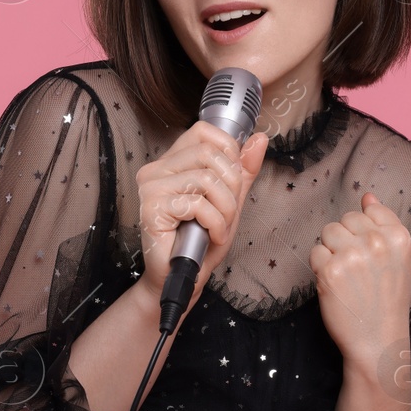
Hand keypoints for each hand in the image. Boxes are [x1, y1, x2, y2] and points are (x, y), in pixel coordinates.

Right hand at [135, 121, 268, 311]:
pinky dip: (215, 223)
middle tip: (228, 212)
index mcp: (171, 161)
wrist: (183, 278)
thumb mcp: (230, 200)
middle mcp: (156, 169)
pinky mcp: (151, 209)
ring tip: (220, 228)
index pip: (204, 132)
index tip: (231, 182)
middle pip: (208, 152)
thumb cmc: (202, 241)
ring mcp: (151, 188)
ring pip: (206, 179)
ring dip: (225, 209)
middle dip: (231, 185)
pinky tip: (211, 235)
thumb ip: (243, 170)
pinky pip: (197, 204)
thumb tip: (259, 139)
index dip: (228, 153)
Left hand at [309, 191, 410, 372]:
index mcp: (399, 237)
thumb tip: (368, 196)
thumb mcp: (398, 259)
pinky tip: (335, 284)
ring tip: (345, 275)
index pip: (369, 210)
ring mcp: (352, 255)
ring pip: (327, 232)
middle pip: (345, 220)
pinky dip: (320, 267)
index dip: (364, 232)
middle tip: (356, 268)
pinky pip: (315, 252)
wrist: (377, 341)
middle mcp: (377, 242)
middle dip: (345, 239)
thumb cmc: (387, 301)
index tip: (369, 253)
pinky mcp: (329, 270)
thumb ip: (384, 224)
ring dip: (330, 251)